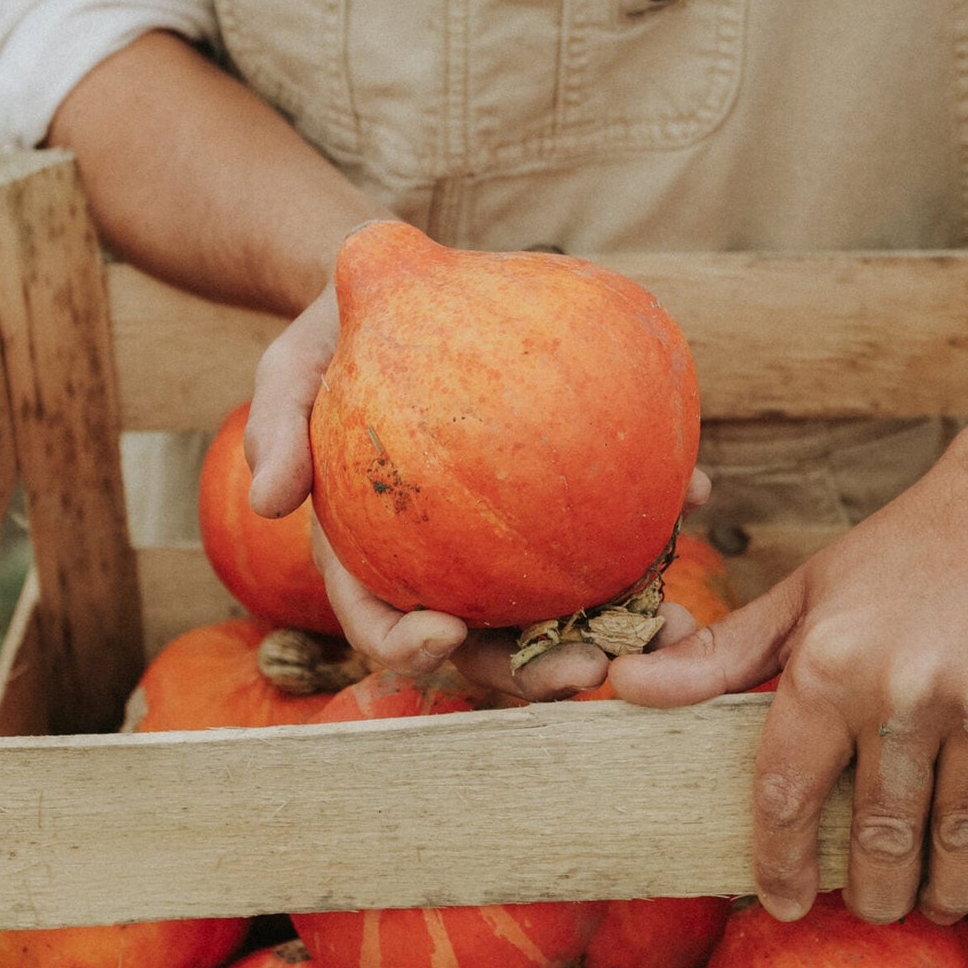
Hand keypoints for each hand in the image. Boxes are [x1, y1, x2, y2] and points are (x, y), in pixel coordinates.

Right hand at [245, 259, 708, 698]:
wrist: (394, 292)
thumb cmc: (333, 338)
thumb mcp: (287, 368)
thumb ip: (277, 426)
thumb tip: (266, 499)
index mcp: (372, 557)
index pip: (384, 625)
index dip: (412, 652)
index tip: (448, 637)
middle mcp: (445, 564)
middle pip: (490, 644)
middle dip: (540, 675)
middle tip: (592, 671)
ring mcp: (506, 536)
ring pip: (563, 602)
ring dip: (620, 626)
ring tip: (672, 625)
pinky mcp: (559, 492)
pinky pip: (608, 513)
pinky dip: (655, 515)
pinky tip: (700, 497)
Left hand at [611, 444, 967, 925]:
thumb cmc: (904, 551)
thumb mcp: (807, 594)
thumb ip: (723, 655)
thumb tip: (627, 686)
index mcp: (830, 664)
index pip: (787, 792)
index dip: (779, 863)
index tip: (782, 903)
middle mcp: (903, 688)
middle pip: (880, 835)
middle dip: (874, 890)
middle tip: (874, 908)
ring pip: (960, 837)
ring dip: (947, 890)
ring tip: (935, 903)